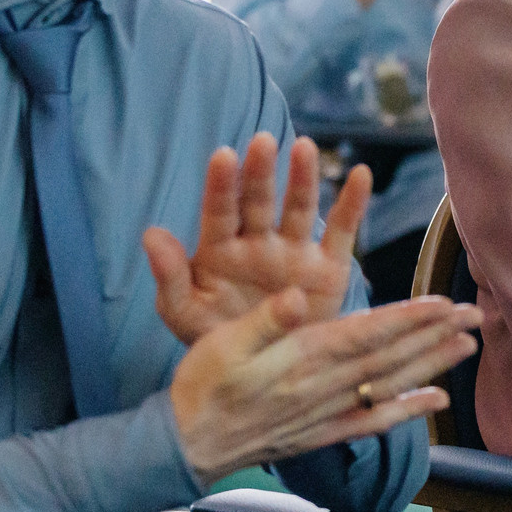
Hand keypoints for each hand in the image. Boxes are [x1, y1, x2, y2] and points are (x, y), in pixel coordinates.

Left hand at [144, 135, 369, 346]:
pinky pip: (342, 231)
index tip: (223, 156)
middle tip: (262, 142)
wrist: (265, 369)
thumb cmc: (217, 339)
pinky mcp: (329, 267)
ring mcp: (295, 252)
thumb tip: (150, 234)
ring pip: (299, 208)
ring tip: (303, 148)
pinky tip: (361, 175)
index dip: (222, 185)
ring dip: (302, 178)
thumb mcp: (185, 314)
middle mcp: (259, 243)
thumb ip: (169, 278)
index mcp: (221, 250)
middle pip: (259, 201)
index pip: (220, 211)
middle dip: (260, 173)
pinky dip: (353, 204)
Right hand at [169, 290, 472, 483]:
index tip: (443, 304)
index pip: (366, 335)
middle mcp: (323, 388)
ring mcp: (327, 414)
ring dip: (432, 365)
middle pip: (390, 357)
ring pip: (390, 386)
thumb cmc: (201, 385)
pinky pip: (375, 422)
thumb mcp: (221, 342)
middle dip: (435, 335)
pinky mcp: (323, 433)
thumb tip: (298, 296)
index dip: (408, 319)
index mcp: (301, 359)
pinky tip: (437, 399)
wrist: (186, 445)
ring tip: (467, 346)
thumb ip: (265, 320)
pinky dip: (409, 410)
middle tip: (474, 315)